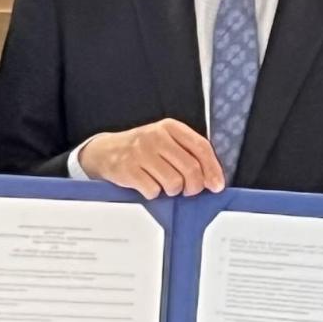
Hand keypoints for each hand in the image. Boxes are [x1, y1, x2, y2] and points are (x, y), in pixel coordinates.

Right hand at [79, 120, 224, 198]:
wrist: (105, 152)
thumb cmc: (143, 150)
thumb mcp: (166, 142)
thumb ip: (189, 155)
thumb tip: (213, 181)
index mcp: (170, 127)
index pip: (201, 147)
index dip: (212, 169)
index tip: (216, 185)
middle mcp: (156, 136)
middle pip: (190, 168)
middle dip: (194, 186)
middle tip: (189, 190)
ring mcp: (141, 152)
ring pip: (174, 182)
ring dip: (173, 191)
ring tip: (165, 185)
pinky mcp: (128, 169)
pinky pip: (154, 190)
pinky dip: (154, 193)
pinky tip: (148, 185)